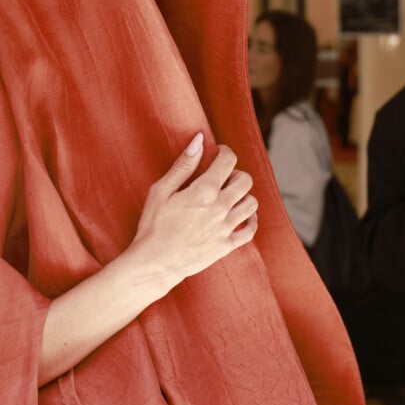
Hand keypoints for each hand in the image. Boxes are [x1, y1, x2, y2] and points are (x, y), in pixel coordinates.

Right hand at [134, 133, 257, 283]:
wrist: (154, 263)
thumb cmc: (153, 226)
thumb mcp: (161, 190)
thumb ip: (183, 165)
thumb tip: (199, 140)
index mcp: (204, 191)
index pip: (228, 160)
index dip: (225, 152)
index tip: (218, 153)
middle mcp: (220, 208)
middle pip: (245, 180)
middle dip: (235, 173)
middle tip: (222, 176)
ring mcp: (226, 228)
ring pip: (252, 203)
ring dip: (243, 195)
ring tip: (228, 196)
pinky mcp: (227, 246)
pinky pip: (251, 229)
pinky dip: (250, 220)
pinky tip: (241, 216)